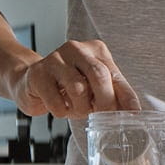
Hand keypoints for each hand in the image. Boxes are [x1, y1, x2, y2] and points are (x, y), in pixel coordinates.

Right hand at [8, 40, 140, 118]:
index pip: (116, 75)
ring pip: (78, 89)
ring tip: (76, 109)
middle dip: (104, 102)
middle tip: (101, 115)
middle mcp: (77, 49)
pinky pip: (57, 102)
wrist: (30, 82)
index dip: (127, 97)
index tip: (134, 114)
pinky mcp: (38, 74)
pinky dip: (61, 112)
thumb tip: (134, 112)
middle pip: (99, 76)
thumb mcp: (94, 89)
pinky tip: (59, 106)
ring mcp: (55, 58)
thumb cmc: (67, 87)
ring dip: (81, 109)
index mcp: (96, 51)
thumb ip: (114, 95)